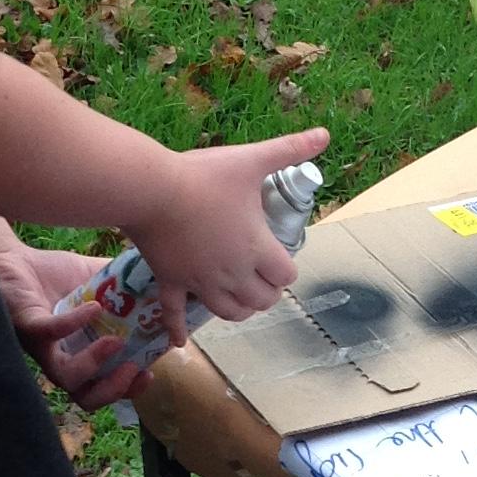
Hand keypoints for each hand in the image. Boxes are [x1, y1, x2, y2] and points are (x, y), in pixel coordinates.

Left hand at [0, 233, 152, 411]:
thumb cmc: (55, 276)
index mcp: (80, 354)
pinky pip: (51, 333)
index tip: (150, 373)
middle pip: (86, 397)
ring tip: (116, 342)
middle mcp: (60, 358)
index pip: (104, 388)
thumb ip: (130, 288)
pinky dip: (74, 324)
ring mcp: (43, 346)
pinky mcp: (28, 326)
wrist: (14, 259)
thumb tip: (165, 284)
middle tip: (135, 369)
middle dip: (114, 389)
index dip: (128, 390)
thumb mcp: (101, 281)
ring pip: (66, 378)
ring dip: (95, 365)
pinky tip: (94, 308)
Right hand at [122, 128, 330, 326]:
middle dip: (267, 292)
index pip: (286, 276)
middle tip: (264, 279)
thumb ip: (290, 149)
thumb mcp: (251, 159)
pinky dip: (178, 330)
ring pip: (229, 312)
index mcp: (256, 247)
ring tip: (242, 300)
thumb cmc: (202, 175)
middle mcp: (232, 272)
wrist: (151, 188)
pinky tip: (181, 342)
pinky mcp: (171, 281)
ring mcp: (200, 281)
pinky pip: (175, 314)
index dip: (286, 271)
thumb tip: (324, 134)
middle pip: (261, 300)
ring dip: (240, 310)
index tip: (280, 260)